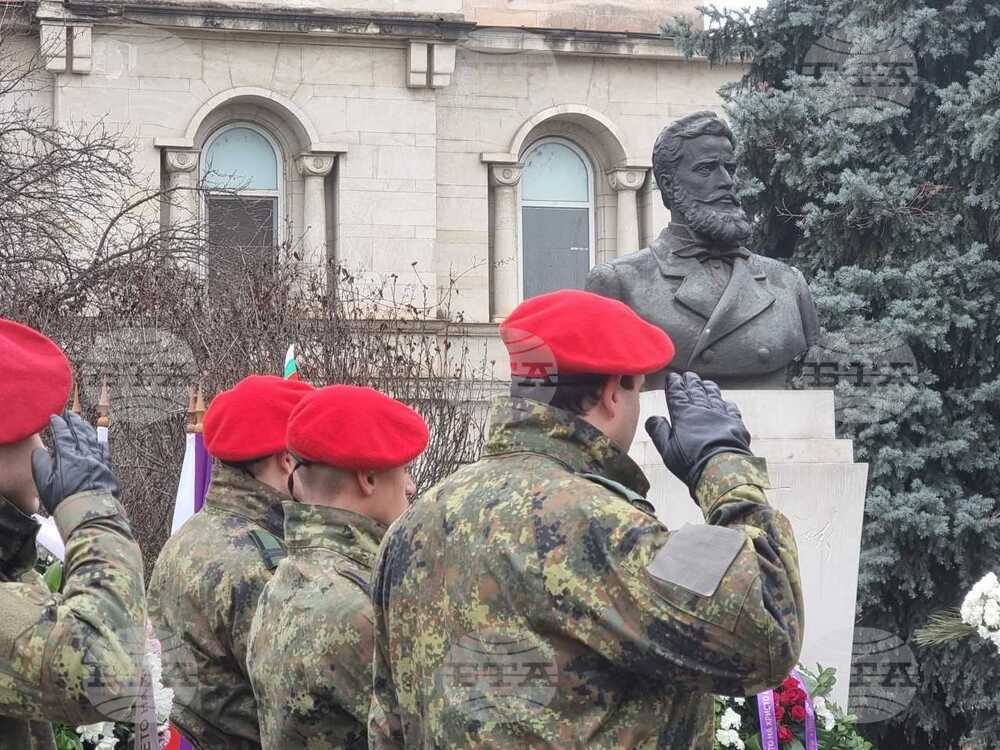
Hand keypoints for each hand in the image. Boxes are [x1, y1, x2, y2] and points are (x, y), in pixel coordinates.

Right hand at [32, 412, 119, 513]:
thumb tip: (41, 451)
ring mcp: (98, 461)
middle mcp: (86, 455)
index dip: (59, 424)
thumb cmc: (65, 501)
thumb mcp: (45, 484)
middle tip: (69, 414)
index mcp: (69, 457)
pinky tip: (99, 437)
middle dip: (73, 422)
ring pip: (92, 439)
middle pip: (79, 433)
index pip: (64, 435)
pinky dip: (100, 441)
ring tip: (81, 422)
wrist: (89, 513)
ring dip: (86, 429)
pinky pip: (104, 450)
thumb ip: (41, 464)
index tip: (54, 417)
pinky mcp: (107, 468)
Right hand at [645, 372, 750, 492]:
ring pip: (713, 396)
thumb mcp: (667, 449)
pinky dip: (727, 404)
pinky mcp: (735, 423)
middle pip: (695, 390)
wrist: (722, 469)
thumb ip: (659, 431)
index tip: (672, 377)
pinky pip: (731, 408)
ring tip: (706, 383)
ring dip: (708, 388)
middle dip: (691, 381)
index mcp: (684, 414)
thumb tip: (653, 418)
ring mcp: (720, 415)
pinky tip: (726, 403)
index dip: (674, 384)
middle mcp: (702, 410)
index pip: (677, 394)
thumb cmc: (692, 462)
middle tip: (688, 375)